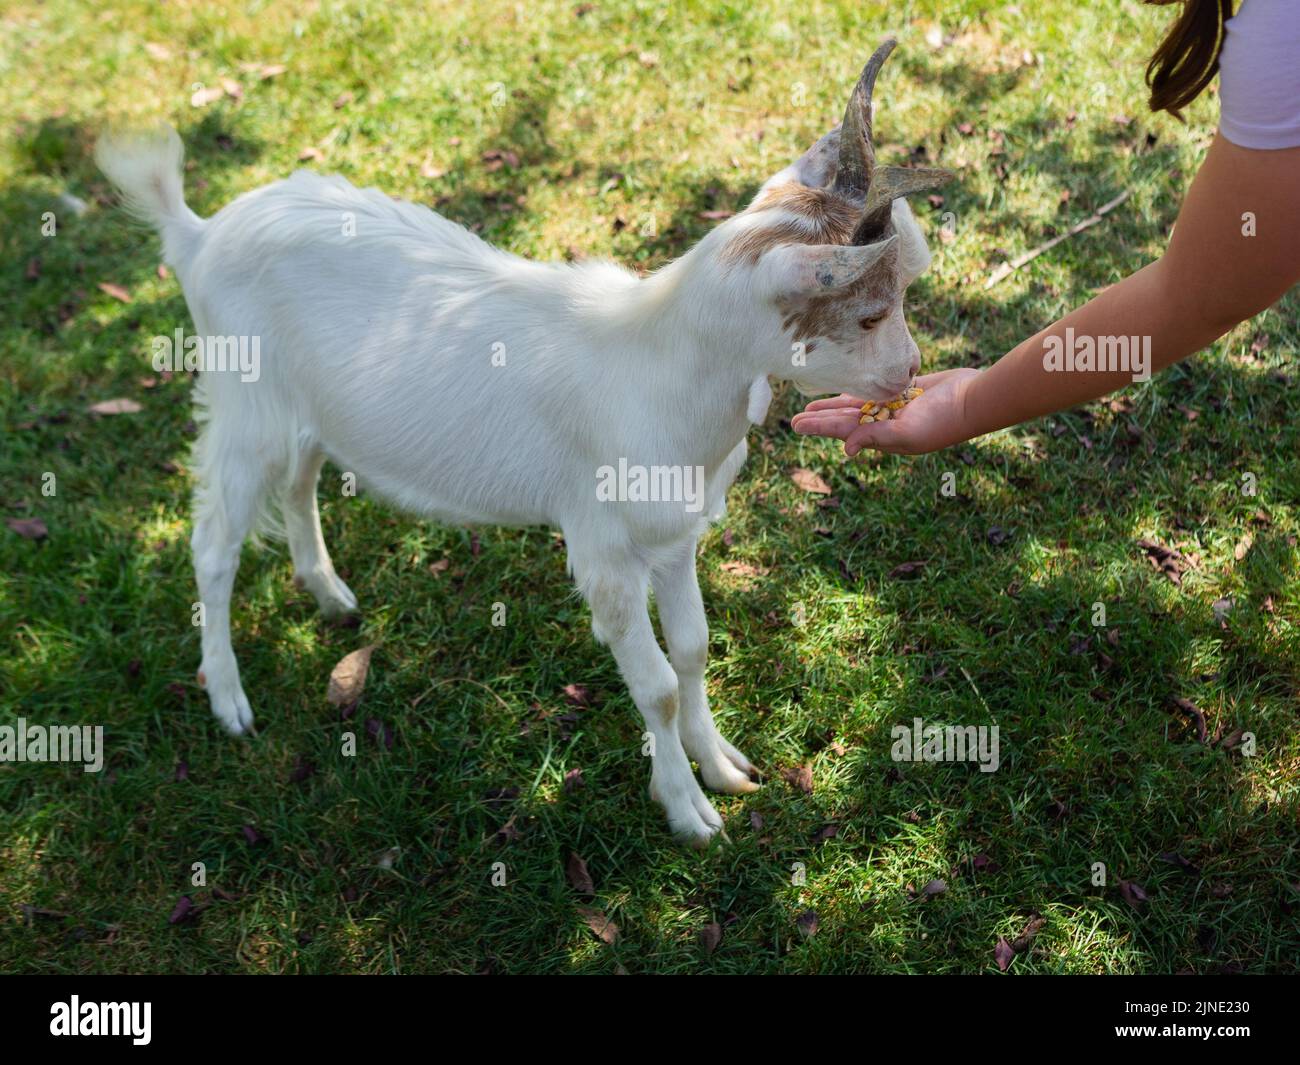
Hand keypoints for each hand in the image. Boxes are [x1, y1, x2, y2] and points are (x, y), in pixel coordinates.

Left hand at [789, 368, 981, 455]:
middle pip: (845, 420)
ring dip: (835, 406)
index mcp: (883, 437)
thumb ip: (875, 437)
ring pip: (857, 406)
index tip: (795, 424)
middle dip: (821, 419)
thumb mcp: (907, 432)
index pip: (843, 431)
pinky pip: (876, 392)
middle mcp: (886, 424)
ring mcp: (896, 408)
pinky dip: (859, 391)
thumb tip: (846, 449)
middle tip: (794, 419)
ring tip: (812, 406)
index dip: (819, 427)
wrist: (974, 400)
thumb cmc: (943, 420)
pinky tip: (844, 390)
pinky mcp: (907, 391)